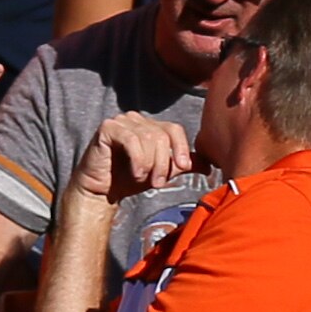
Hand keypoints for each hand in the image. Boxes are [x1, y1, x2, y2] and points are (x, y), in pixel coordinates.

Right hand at [70, 112, 194, 201]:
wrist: (102, 191)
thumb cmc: (130, 180)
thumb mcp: (162, 172)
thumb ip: (181, 165)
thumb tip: (209, 166)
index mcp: (151, 126)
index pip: (174, 129)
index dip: (180, 148)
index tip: (183, 167)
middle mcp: (136, 119)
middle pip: (162, 136)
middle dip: (163, 163)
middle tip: (158, 183)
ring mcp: (121, 121)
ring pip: (148, 138)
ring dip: (149, 164)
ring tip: (144, 179)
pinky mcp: (108, 128)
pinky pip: (131, 139)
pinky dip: (137, 160)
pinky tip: (134, 173)